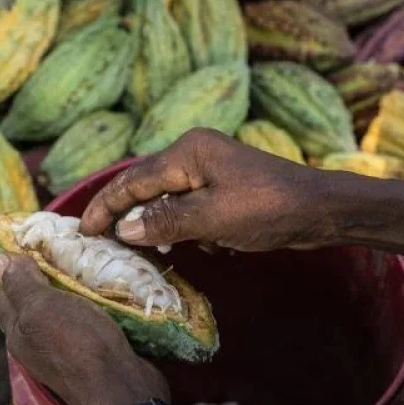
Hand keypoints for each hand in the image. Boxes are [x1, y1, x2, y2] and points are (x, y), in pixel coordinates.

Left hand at [0, 253, 169, 404]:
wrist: (121, 388)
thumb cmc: (77, 344)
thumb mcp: (42, 307)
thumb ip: (20, 284)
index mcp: (17, 332)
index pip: (7, 290)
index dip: (15, 264)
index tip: (34, 238)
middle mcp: (36, 343)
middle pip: (34, 300)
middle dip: (45, 273)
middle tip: (63, 246)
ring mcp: (64, 350)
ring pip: (62, 309)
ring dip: (71, 288)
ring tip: (85, 263)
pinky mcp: (92, 353)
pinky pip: (85, 320)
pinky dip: (90, 303)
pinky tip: (103, 291)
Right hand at [79, 128, 330, 250]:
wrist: (320, 210)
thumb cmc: (267, 209)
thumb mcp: (210, 219)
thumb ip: (164, 222)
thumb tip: (122, 230)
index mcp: (187, 151)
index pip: (132, 181)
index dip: (105, 207)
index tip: (83, 232)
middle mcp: (195, 153)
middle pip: (146, 187)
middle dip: (126, 216)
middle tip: (99, 243)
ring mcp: (211, 170)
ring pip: (168, 200)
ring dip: (158, 226)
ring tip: (142, 252)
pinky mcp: (225, 188)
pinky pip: (191, 208)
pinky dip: (187, 229)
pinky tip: (195, 248)